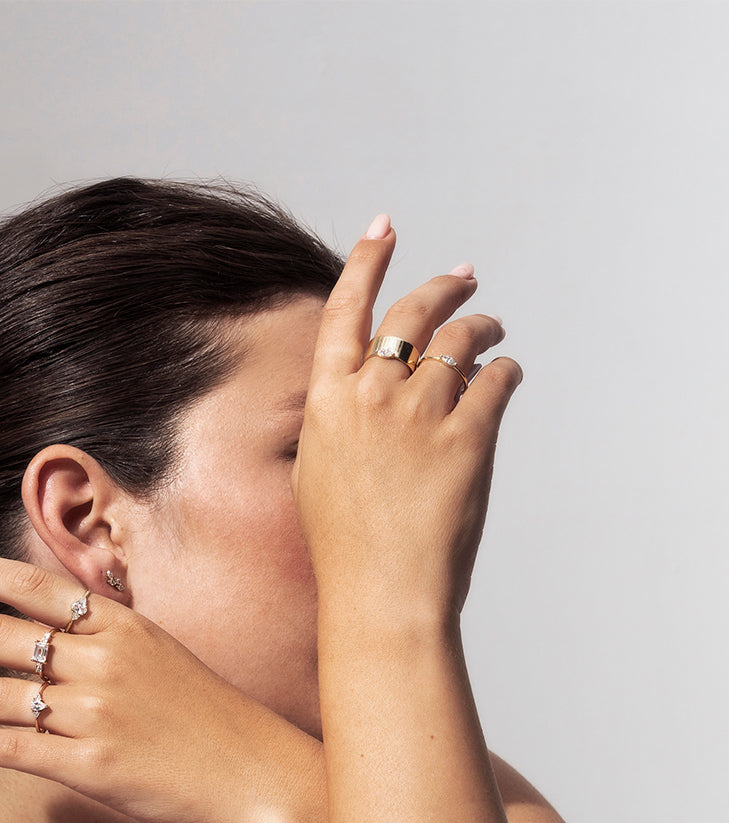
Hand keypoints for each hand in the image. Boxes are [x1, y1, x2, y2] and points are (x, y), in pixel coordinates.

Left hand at [0, 545, 324, 822]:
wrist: (251, 766)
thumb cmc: (206, 707)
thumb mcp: (160, 650)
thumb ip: (108, 631)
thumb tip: (57, 615)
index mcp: (123, 624)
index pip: (33, 585)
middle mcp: (106, 659)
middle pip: (5, 635)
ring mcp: (98, 711)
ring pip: (1, 694)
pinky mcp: (93, 763)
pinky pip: (17, 748)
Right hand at [293, 215, 521, 617]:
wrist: (380, 592)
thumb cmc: (344, 542)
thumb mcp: (317, 469)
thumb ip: (339, 419)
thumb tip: (371, 383)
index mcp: (329, 399)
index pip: (345, 309)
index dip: (365, 261)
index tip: (383, 227)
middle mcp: (373, 394)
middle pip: (412, 311)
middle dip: (442, 285)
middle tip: (464, 276)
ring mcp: (421, 414)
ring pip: (460, 340)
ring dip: (482, 326)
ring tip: (493, 327)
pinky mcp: (468, 438)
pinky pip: (497, 381)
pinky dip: (505, 372)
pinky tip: (506, 375)